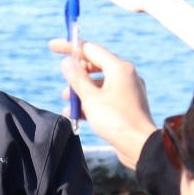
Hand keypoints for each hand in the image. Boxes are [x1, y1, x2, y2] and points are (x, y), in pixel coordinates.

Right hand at [51, 39, 156, 168]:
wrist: (140, 147)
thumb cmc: (116, 121)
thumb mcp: (91, 98)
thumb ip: (77, 78)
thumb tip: (67, 62)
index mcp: (119, 68)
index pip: (90, 49)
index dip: (70, 47)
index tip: (53, 47)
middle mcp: (126, 75)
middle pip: (95, 65)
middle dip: (76, 74)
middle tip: (63, 83)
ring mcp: (128, 90)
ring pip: (99, 84)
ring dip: (81, 90)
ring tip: (67, 101)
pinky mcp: (127, 105)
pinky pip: (105, 97)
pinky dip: (91, 102)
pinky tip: (76, 114)